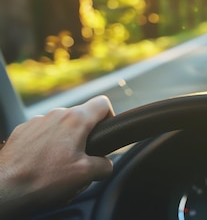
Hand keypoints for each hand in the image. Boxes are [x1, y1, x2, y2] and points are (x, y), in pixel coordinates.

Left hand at [0, 95, 114, 216]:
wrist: (3, 189)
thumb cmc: (42, 180)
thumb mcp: (85, 175)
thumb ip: (104, 165)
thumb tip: (106, 164)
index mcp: (75, 120)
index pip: (103, 104)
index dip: (110, 117)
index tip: (105, 134)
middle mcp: (56, 115)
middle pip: (81, 117)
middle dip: (85, 136)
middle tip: (81, 160)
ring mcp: (36, 122)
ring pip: (61, 126)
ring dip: (65, 141)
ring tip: (59, 166)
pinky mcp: (21, 132)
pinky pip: (42, 134)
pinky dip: (46, 146)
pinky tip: (41, 165)